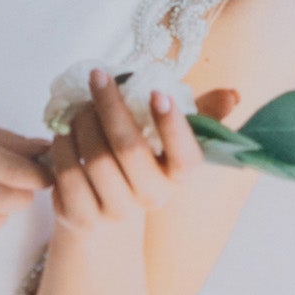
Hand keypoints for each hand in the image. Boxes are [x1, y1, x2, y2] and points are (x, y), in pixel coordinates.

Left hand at [46, 69, 238, 233]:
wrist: (104, 211)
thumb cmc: (142, 161)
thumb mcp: (169, 137)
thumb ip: (201, 114)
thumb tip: (233, 94)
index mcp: (177, 176)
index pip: (186, 158)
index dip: (173, 126)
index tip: (157, 93)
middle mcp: (151, 198)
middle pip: (128, 148)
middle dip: (110, 105)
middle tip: (98, 77)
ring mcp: (116, 211)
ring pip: (94, 157)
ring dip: (82, 121)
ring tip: (80, 106)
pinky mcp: (81, 217)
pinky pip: (67, 173)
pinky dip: (62, 144)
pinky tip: (64, 132)